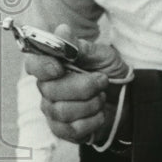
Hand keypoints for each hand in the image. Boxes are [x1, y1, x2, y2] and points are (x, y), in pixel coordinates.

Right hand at [24, 24, 128, 143]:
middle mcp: (48, 89)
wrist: (127, 99)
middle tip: (102, 80)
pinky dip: (92, 121)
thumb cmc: (109, 73)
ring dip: (91, 103)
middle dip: (84, 86)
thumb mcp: (101, 55)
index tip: (59, 67)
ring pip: (62, 111)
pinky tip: (99, 113)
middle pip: (51, 90)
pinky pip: (71, 129)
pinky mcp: (63, 130)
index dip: (42, 67)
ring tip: (101, 97)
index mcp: (53, 66)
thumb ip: (79, 46)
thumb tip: (62, 30)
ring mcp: (53, 111)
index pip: (33, 65)